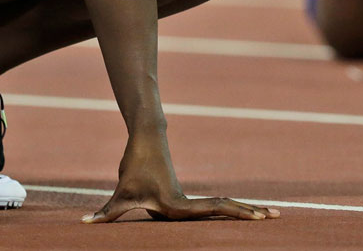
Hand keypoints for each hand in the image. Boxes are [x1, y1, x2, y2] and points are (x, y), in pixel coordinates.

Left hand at [82, 130, 278, 223]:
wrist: (144, 138)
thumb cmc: (133, 166)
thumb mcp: (120, 194)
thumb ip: (106, 213)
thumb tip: (85, 225)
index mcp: (179, 206)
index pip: (213, 211)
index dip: (235, 214)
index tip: (257, 216)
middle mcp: (189, 203)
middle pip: (226, 209)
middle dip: (251, 214)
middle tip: (277, 216)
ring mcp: (190, 200)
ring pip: (223, 207)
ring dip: (246, 210)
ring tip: (271, 215)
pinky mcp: (185, 198)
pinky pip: (215, 206)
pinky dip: (232, 210)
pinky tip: (245, 214)